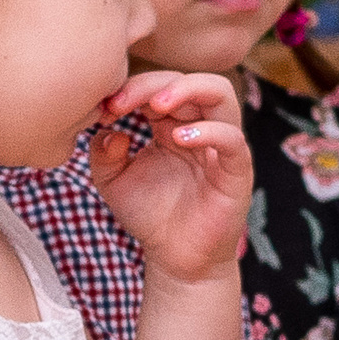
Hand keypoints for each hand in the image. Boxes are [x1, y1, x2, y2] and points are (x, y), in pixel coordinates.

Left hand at [87, 71, 252, 288]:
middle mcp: (199, 127)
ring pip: (221, 96)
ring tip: (157, 106)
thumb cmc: (150, 216)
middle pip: (190, 81)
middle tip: (123, 100)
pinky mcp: (236, 170)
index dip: (133, 88)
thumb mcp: (113, 182)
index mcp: (171, 124)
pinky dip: (209, 132)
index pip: (160, 86)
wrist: (176, 258)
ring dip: (189, 91)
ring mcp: (220, 146)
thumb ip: (102, 153)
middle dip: (155, 83)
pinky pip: (232, 140)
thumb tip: (107, 129)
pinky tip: (179, 138)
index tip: (104, 106)